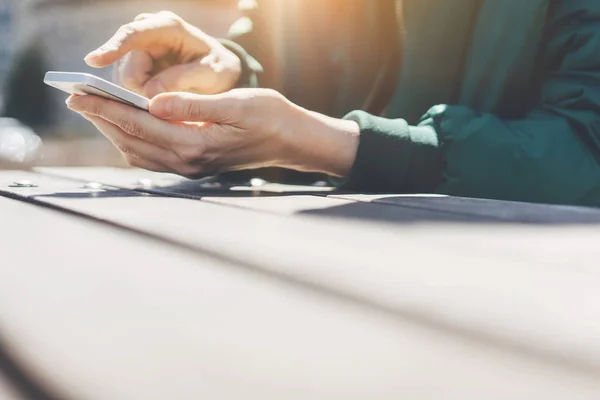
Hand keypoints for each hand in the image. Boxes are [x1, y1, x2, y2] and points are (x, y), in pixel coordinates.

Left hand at [65, 89, 359, 178]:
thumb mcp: (236, 104)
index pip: (140, 123)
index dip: (107, 108)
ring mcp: (190, 167)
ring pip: (139, 150)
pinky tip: (126, 127)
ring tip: (94, 109)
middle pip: (132, 139)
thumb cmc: (270, 118)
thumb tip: (154, 100)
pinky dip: (132, 141)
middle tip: (75, 98)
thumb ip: (193, 105)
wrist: (291, 141)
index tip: (79, 94)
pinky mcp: (194, 164)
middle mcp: (188, 162)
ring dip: (114, 130)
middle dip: (102, 118)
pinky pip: (152, 156)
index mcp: (196, 145)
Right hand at [85, 11, 240, 97]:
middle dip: (144, 94)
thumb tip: (150, 93)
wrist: (217, 72)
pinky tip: (159, 103)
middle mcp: (145, 32)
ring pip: (124, 84)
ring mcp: (135, 50)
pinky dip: (140, 101)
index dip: (113, 48)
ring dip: (144, 99)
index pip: (133, 34)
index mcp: (167, 27)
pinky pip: (125, 90)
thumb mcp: (212, 75)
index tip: (93, 60)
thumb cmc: (217, 70)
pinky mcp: (130, 68)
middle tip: (170, 105)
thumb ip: (184, 80)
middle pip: (127, 71)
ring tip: (172, 100)